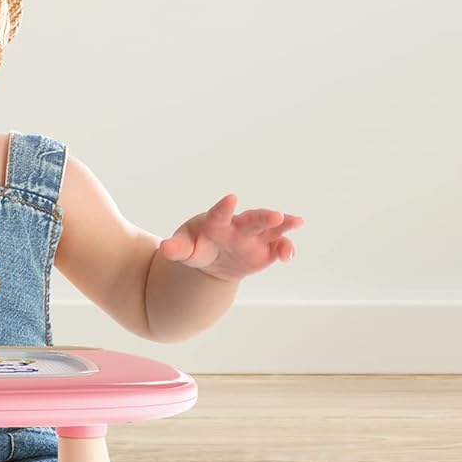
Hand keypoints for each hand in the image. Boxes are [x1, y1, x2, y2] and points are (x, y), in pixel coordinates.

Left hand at [158, 195, 302, 281]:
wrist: (213, 262)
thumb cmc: (197, 246)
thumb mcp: (185, 248)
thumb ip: (176, 248)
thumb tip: (164, 248)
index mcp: (217, 222)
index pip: (220, 214)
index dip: (224, 208)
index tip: (230, 199)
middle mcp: (239, 226)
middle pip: (252, 219)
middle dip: (264, 217)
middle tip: (275, 216)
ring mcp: (256, 236)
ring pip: (273, 228)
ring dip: (284, 225)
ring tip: (297, 222)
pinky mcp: (267, 249)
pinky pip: (280, 247)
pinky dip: (286, 250)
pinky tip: (289, 256)